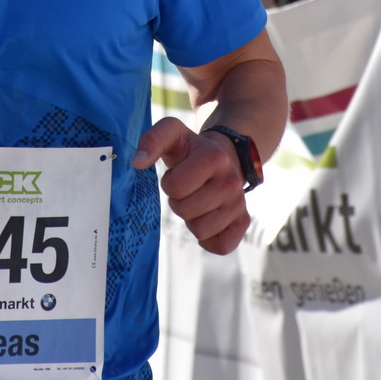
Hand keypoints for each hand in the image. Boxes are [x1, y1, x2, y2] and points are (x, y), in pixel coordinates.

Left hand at [134, 116, 249, 254]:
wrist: (223, 155)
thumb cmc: (191, 149)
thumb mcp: (172, 133)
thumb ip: (152, 140)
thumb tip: (138, 162)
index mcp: (215, 158)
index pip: (175, 187)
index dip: (170, 183)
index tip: (178, 174)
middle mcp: (232, 181)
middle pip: (185, 211)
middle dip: (179, 202)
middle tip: (187, 189)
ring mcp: (239, 203)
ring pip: (200, 231)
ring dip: (191, 219)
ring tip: (197, 200)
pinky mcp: (242, 221)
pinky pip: (222, 246)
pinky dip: (210, 240)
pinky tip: (207, 220)